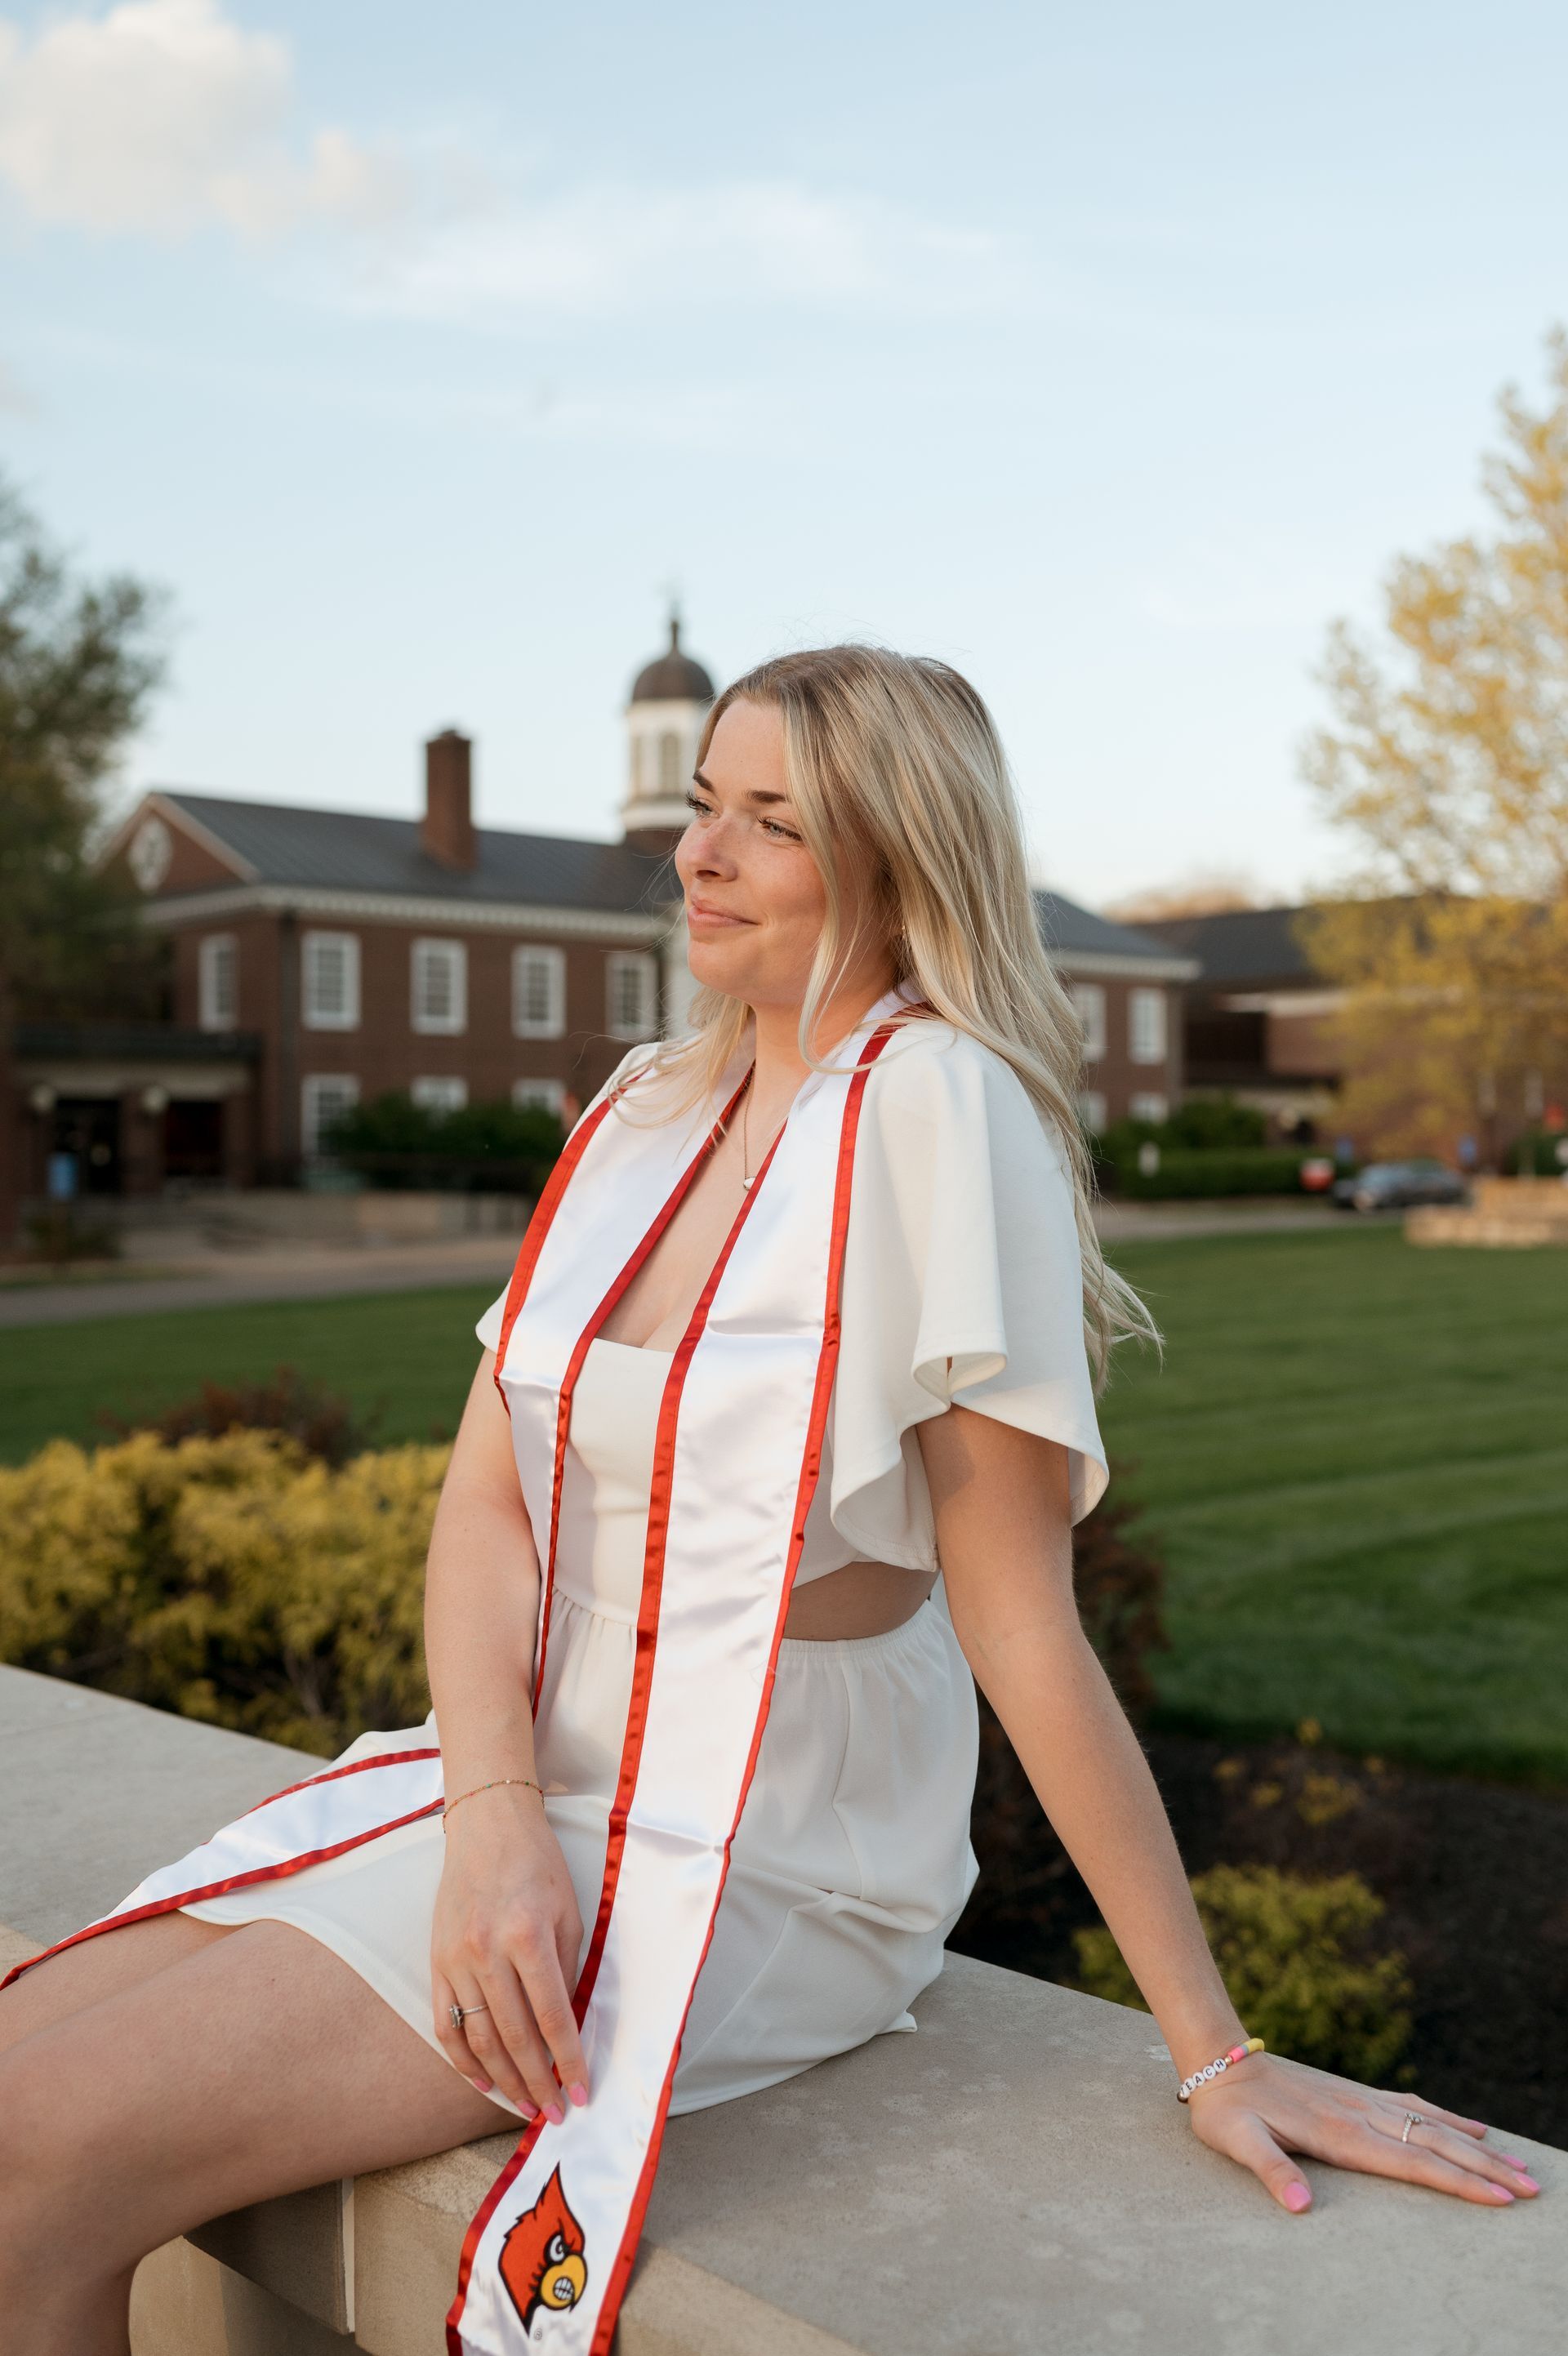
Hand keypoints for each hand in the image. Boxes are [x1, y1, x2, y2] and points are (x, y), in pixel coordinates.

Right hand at [431, 1786, 588, 2119]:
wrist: (486, 1824)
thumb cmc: (537, 1864)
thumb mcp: (568, 1912)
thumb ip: (567, 1970)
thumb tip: (567, 2027)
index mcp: (527, 1936)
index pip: (551, 2016)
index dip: (568, 2061)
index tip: (580, 2092)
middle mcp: (487, 1952)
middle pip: (514, 2036)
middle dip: (537, 2081)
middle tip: (553, 2113)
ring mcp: (456, 1959)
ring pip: (478, 2038)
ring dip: (503, 2078)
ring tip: (524, 2105)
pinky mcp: (436, 1962)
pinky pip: (445, 2023)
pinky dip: (463, 2060)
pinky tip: (483, 2081)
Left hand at [1184, 2051, 1542, 2210]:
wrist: (1220, 2063)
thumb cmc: (1227, 2112)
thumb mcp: (1237, 2143)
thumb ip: (1271, 2172)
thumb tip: (1300, 2206)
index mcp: (1342, 2135)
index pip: (1413, 2163)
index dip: (1458, 2182)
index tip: (1499, 2199)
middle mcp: (1361, 2115)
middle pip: (1436, 2145)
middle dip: (1485, 2170)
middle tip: (1531, 2190)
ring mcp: (1362, 2102)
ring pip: (1433, 2125)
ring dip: (1477, 2148)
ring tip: (1517, 2166)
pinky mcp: (1356, 2095)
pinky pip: (1414, 2105)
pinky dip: (1449, 2117)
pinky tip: (1474, 2126)